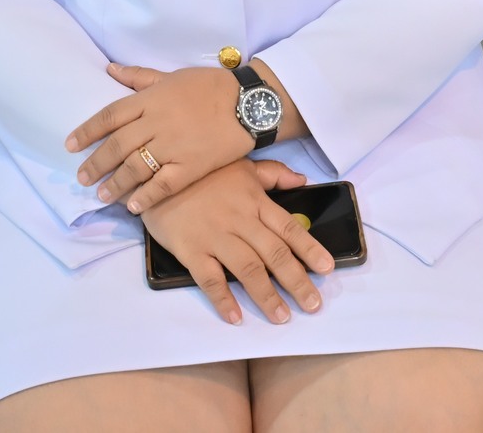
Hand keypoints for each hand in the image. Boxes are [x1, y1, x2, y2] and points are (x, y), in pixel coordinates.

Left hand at [69, 63, 252, 212]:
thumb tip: (109, 69)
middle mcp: (156, 123)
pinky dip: (145, 197)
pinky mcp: (191, 166)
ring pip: (135, 168)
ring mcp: (173, 146)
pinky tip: (132, 206)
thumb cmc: (209, 87)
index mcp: (150, 100)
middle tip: (82, 178)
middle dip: (95, 164)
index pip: (109, 116)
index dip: (87, 132)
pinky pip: (163, 185)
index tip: (70, 145)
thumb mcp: (172, 76)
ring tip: (101, 195)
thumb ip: (139, 77)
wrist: (247, 103)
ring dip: (115, 184)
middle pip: (117, 146)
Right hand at [140, 159, 334, 325]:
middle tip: (313, 305)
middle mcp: (240, 221)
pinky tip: (235, 317)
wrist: (155, 172)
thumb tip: (302, 182)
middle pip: (274, 254)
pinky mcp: (191, 250)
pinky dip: (223, 300)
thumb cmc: (201, 169)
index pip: (289, 228)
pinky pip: (210, 279)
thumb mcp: (240, 164)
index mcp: (255, 201)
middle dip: (297, 282)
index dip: (310, 249)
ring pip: (248, 270)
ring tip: (283, 317)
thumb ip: (272, 173)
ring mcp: (215, 236)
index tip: (327, 269)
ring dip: (267, 296)